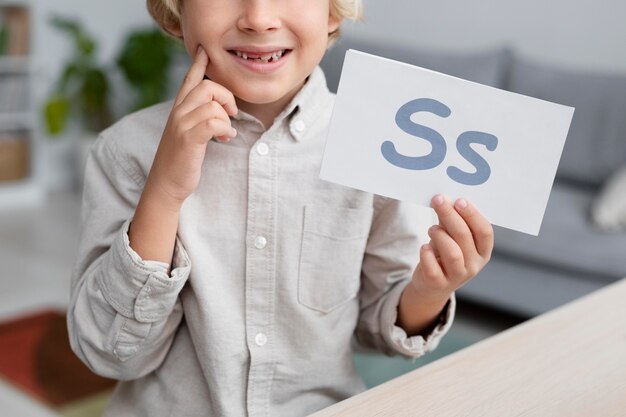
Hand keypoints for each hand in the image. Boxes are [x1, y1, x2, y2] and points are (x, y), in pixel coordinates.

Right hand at [144, 45, 237, 208]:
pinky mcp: (188, 138)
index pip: (188, 80)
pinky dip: (225, 129)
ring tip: (227, 133)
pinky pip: (214, 121)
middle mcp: (178, 112)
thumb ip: (199, 119)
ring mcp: (181, 124)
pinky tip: (225, 139)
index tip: (204, 49)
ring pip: (212, 104)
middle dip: (226, 97)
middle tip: (232, 114)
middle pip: (207, 86)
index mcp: (178, 110)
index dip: (198, 63)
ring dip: (227, 119)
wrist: (166, 185)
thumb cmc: (181, 161)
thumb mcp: (188, 135)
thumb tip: (220, 111)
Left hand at [411, 194, 493, 303]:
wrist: (432, 285)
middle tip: (438, 200)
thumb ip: (450, 221)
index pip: (485, 231)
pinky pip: (432, 267)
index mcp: (483, 251)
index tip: (459, 200)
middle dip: (450, 215)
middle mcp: (474, 265)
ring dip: (439, 235)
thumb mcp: (450, 237)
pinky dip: (426, 254)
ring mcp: (458, 277)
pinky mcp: (439, 284)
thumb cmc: (444, 255)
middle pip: (465, 236)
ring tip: (432, 229)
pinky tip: (424, 247)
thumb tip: (445, 199)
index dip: (472, 215)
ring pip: (452, 252)